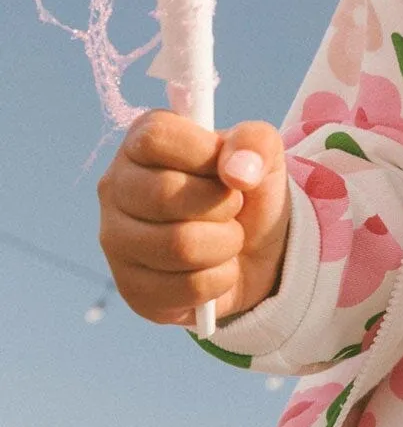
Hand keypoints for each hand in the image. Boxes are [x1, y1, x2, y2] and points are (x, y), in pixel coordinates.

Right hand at [98, 109, 290, 327]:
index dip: (203, 153)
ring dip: (226, 243)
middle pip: (164, 195)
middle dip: (222, 204)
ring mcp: (116, 241)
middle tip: (233, 207)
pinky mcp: (131, 289)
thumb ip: (255, 142)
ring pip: (178, 246)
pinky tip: (217, 267)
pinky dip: (220, 278)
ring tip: (228, 237)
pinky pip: (186, 287)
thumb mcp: (263, 154)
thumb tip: (238, 171)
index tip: (225, 167)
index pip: (156, 137)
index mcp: (142, 142)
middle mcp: (116, 188)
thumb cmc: (248, 193)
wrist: (257, 253)